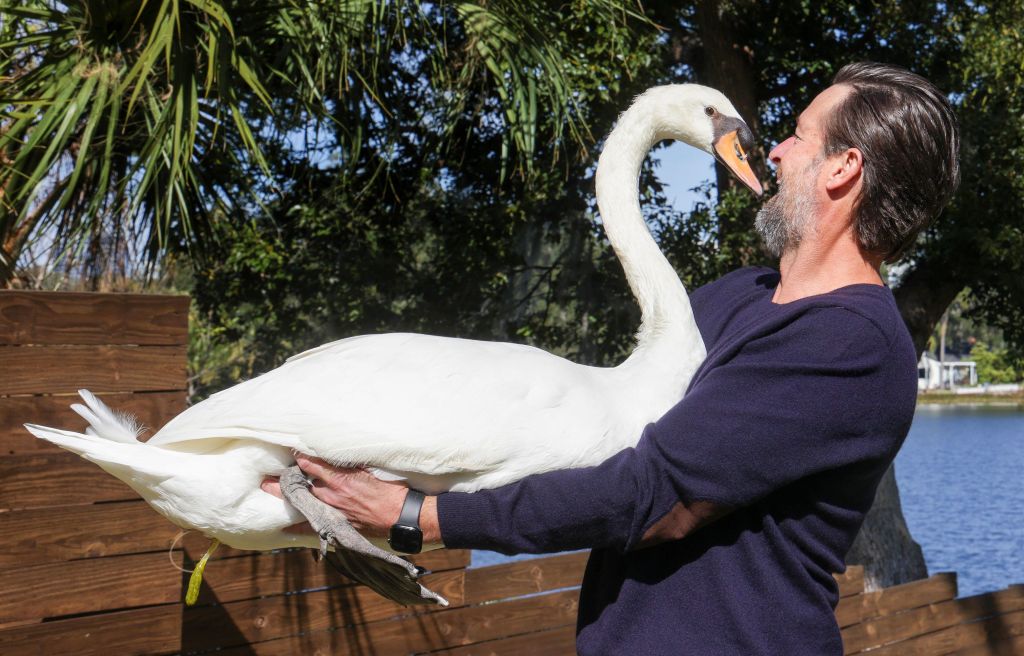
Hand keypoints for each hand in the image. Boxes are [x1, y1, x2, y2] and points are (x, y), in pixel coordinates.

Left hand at [261, 454, 407, 537]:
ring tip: (269, 490)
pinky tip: (285, 525)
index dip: (298, 457)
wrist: (401, 516)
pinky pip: (311, 526)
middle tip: (266, 478)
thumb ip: (350, 464)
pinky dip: (297, 525)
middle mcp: (331, 495)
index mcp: (340, 478)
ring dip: (286, 497)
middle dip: (282, 480)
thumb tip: (335, 455)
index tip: (291, 452)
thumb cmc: (390, 490)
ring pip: (303, 502)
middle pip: (300, 485)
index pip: (310, 464)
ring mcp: (332, 511)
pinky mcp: (336, 524)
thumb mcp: (370, 470)